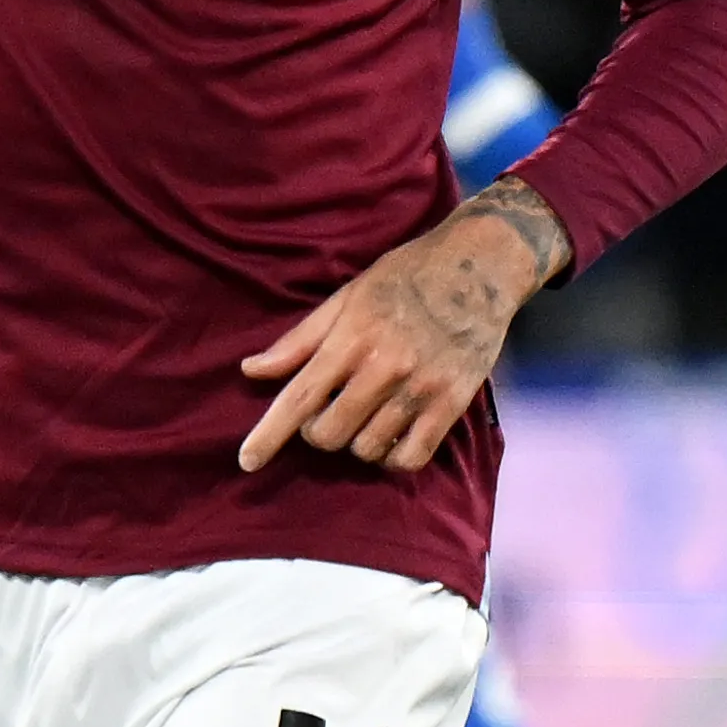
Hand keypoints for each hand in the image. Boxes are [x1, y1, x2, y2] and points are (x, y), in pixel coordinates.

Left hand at [234, 188, 567, 476]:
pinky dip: (392, 458)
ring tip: (365, 415)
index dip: (268, 435)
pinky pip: (411, 458)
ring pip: (367, 449)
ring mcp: (421, 387)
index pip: (299, 398)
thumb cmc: (405, 276)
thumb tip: (251, 371)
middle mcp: (385, 366)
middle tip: (329, 409)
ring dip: (356, 442)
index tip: (246, 462)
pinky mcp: (453, 403)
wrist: (481, 264)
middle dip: (317, 431)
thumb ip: (300, 340)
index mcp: (352, 338)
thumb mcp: (347, 297)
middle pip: (328, 433)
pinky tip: (391, 436)